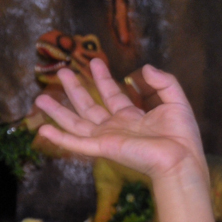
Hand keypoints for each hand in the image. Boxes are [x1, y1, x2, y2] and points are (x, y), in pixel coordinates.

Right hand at [35, 59, 206, 182]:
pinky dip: (59, 137)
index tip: (93, 62)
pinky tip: (42, 130)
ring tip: (40, 97)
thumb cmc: (182, 136)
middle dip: (75, 89)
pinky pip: (76, 142)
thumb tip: (145, 67)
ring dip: (58, 111)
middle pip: (89, 107)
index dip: (102, 78)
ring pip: (76, 123)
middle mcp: (116, 127)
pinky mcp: (103, 148)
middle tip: (62, 71)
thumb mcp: (176, 101)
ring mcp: (107, 138)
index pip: (112, 95)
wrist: (180, 159)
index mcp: (133, 117)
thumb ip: (163, 81)